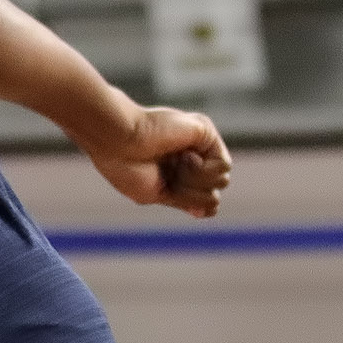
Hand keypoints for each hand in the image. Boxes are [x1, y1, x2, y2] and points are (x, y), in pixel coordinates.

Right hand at [84, 106, 232, 218]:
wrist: (118, 141)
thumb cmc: (126, 167)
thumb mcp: (155, 193)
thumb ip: (183, 200)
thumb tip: (212, 210)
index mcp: (175, 171)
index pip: (204, 198)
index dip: (197, 204)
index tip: (173, 195)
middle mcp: (189, 157)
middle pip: (213, 194)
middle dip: (191, 194)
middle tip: (168, 177)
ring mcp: (198, 145)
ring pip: (222, 181)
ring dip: (196, 182)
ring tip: (175, 164)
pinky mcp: (206, 132)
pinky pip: (224, 166)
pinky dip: (204, 170)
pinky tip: (184, 156)